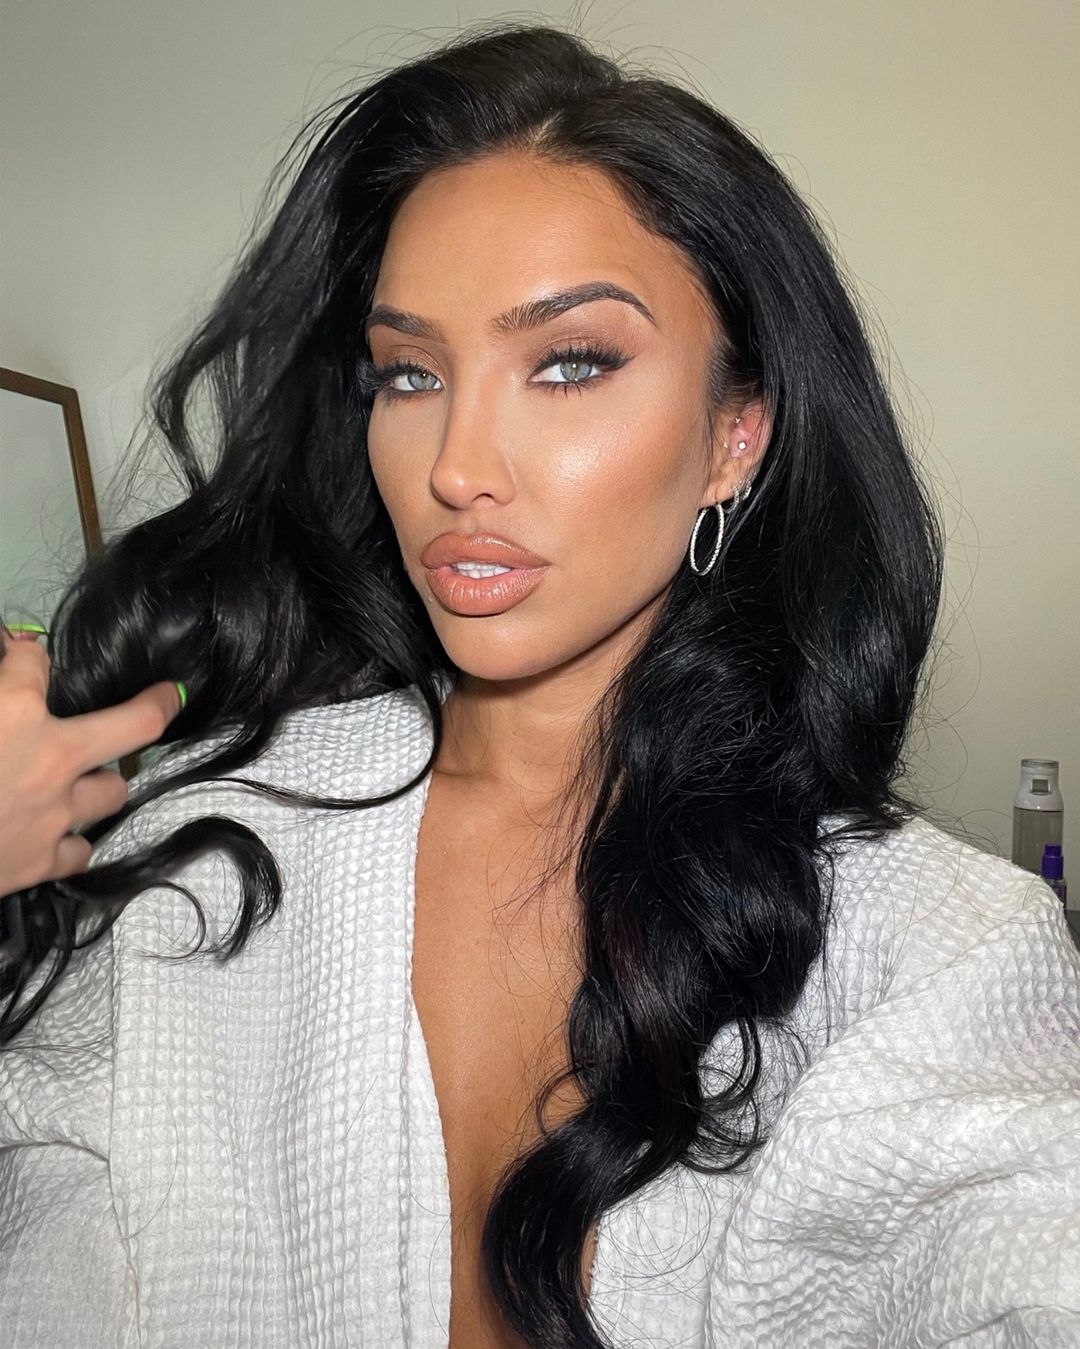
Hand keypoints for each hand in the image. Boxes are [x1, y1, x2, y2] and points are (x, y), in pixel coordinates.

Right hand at [0, 625, 184, 897]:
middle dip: (155, 706)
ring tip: (84, 778)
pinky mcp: (43, 862)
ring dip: (101, 780)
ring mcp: (55, 814)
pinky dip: (71, 840)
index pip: (32, 661)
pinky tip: (57, 833)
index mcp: (14, 711)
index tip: (22, 654)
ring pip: (112, 789)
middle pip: (135, 724)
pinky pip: (80, 849)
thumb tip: (9, 649)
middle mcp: (51, 758)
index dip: (25, 653)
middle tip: (169, 696)